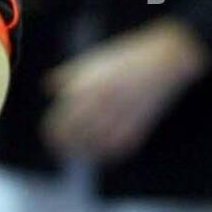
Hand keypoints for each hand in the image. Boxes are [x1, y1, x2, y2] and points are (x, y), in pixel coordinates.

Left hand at [39, 23, 208, 161]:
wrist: (163, 61)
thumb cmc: (124, 57)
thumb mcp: (91, 60)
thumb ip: (67, 76)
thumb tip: (48, 89)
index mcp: (87, 87)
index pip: (61, 119)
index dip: (51, 131)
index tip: (48, 134)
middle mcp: (102, 105)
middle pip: (75, 136)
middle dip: (63, 144)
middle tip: (58, 147)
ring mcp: (121, 118)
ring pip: (95, 146)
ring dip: (82, 152)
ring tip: (75, 152)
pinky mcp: (139, 128)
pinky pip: (118, 149)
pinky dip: (106, 154)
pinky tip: (99, 152)